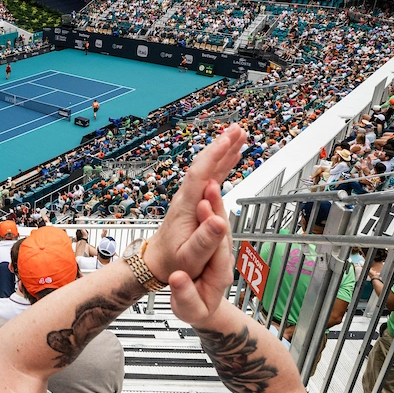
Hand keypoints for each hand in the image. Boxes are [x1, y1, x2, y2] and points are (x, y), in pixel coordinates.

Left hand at [144, 123, 245, 285]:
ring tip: (239, 135)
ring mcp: (190, 198)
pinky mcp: (195, 202)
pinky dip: (222, 165)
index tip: (228, 140)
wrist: (154, 263)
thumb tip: (219, 221)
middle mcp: (187, 198)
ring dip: (223, 151)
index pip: (199, 174)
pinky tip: (232, 157)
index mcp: (186, 208)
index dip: (214, 155)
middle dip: (221, 146)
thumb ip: (204, 241)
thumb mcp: (188, 257)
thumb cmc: (172, 263)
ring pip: (208, 169)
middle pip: (204, 165)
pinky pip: (210, 178)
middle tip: (238, 129)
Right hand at [165, 179, 235, 324]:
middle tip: (210, 187)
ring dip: (216, 202)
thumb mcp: (188, 310)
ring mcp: (221, 250)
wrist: (205, 308)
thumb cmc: (196, 309)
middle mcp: (224, 259)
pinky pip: (215, 221)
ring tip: (210, 182)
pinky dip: (212, 206)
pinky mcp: (215, 243)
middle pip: (223, 231)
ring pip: (221, 223)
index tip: (203, 209)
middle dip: (216, 208)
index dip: (210, 229)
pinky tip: (208, 189)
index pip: (216, 249)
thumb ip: (184, 295)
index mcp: (218, 275)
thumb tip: (177, 277)